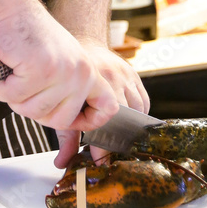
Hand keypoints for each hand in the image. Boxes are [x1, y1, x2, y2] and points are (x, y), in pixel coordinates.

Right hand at [0, 4, 118, 131]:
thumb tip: (67, 129)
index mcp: (90, 74)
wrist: (11, 8)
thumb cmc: (31, 39)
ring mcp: (63, 72)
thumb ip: (68, 94)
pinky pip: (13, 98)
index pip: (108, 108)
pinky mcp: (40, 70)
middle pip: (60, 121)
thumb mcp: (62, 65)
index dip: (89, 122)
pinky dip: (0, 88)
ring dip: (14, 99)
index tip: (68, 119)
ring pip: (34, 112)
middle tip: (23, 91)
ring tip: (13, 76)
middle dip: (35, 113)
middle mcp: (81, 74)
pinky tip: (3, 70)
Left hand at [54, 40, 149, 168]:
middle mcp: (112, 76)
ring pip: (138, 110)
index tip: (101, 160)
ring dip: (130, 125)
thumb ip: (66, 136)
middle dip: (118, 136)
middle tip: (111, 149)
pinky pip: (144, 101)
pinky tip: (128, 119)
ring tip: (119, 133)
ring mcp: (126, 74)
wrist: (82, 44)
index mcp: (92, 82)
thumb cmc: (70, 77)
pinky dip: (138, 114)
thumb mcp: (63, 105)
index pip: (104, 121)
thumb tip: (62, 163)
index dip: (103, 144)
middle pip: (125, 117)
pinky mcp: (135, 74)